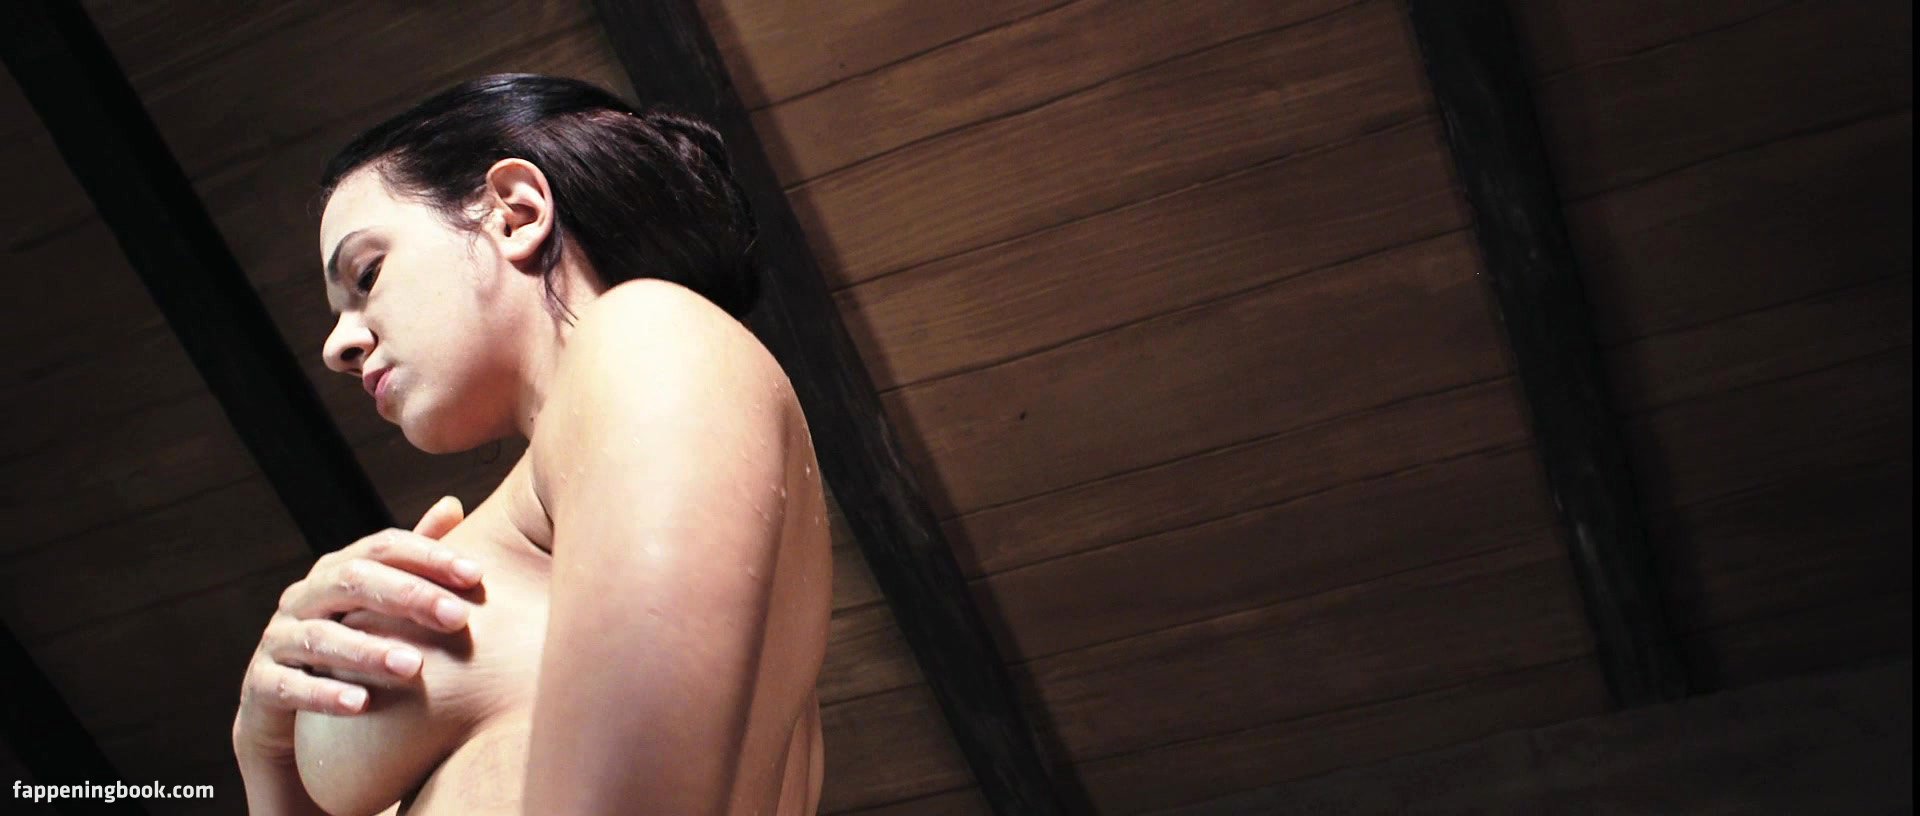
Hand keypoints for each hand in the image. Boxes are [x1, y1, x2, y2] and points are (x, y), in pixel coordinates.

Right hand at [232, 495, 476, 764]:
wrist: (287, 711)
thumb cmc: (349, 643)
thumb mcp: (380, 603)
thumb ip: (414, 560)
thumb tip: (453, 503)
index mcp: (337, 571)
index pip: (383, 547)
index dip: (429, 556)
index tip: (476, 575)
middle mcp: (304, 597)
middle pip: (352, 582)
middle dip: (408, 596)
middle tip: (457, 618)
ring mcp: (278, 639)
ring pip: (320, 637)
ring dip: (369, 651)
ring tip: (414, 667)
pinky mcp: (260, 684)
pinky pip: (288, 686)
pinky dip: (323, 694)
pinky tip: (360, 705)